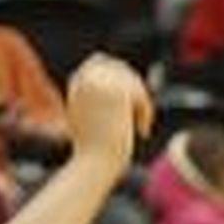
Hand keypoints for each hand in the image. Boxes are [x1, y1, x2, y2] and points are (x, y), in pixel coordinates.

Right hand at [66, 55, 152, 172]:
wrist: (95, 163)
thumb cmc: (94, 149)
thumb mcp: (92, 119)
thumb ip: (101, 98)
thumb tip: (123, 81)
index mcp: (76, 83)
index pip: (99, 60)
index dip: (118, 73)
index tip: (133, 93)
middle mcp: (85, 79)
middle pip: (120, 68)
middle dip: (134, 89)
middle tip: (144, 114)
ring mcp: (101, 83)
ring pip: (133, 81)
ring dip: (141, 103)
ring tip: (141, 126)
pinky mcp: (118, 91)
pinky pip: (141, 93)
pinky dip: (147, 113)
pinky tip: (143, 131)